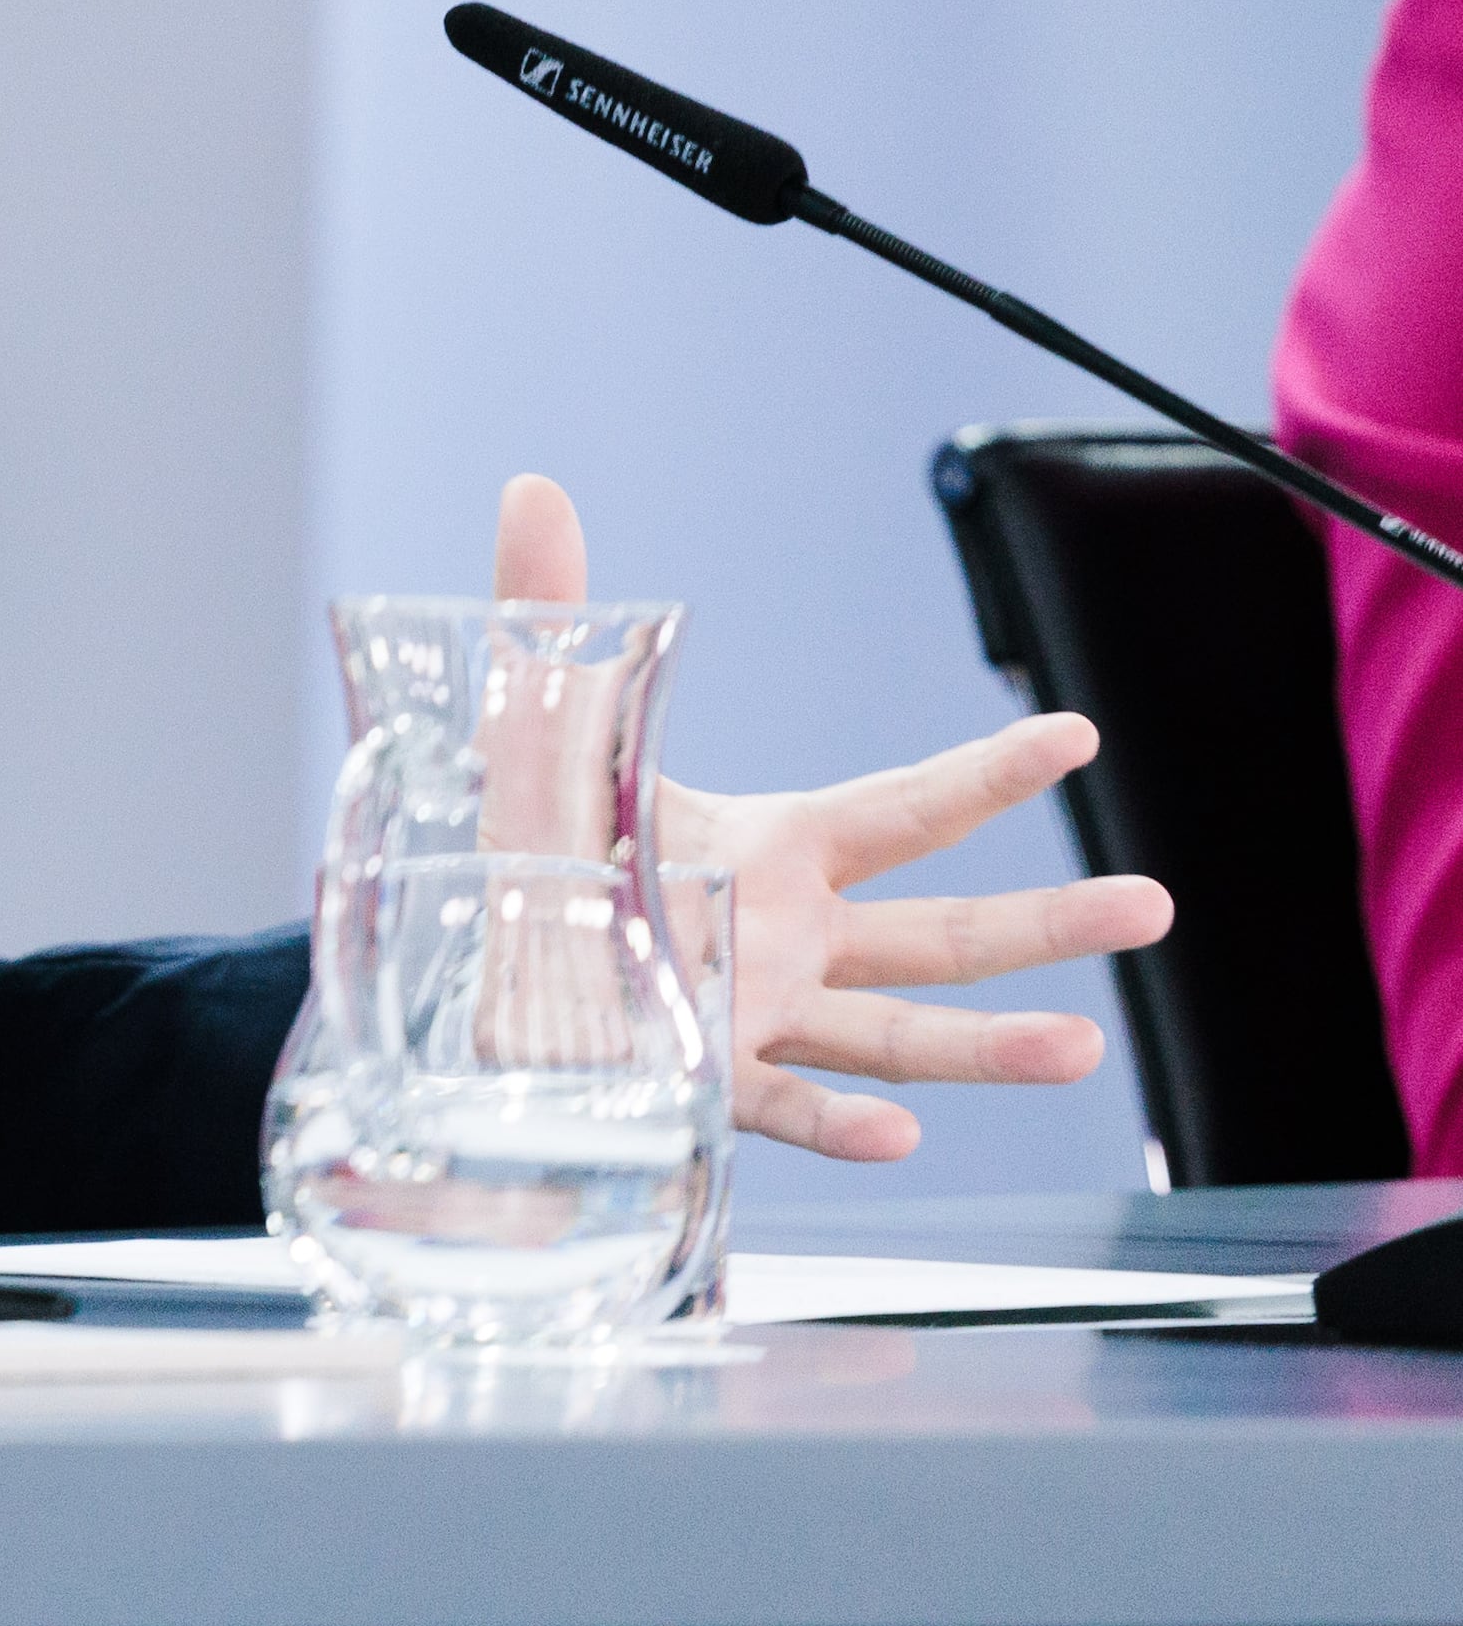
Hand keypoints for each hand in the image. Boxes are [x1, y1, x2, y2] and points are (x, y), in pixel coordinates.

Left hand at [493, 474, 1176, 1160]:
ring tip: (1081, 1047)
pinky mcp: (705, 1081)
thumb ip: (546, 608)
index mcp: (775, 847)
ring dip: (985, 1048)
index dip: (987, 774)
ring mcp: (762, 1014)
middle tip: (1154, 906)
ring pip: (895, 1037)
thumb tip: (532, 488)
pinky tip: (899, 1138)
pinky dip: (840, 1127)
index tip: (1077, 734)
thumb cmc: (524, 838)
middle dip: (1047, 922)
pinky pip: (784, 1108)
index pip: (904, 807)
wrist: (471, 956)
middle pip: (942, 933)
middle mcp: (791, 934)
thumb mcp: (536, 722)